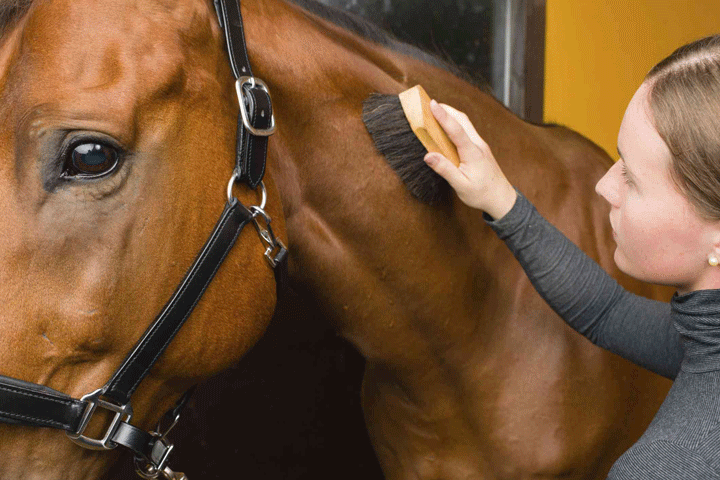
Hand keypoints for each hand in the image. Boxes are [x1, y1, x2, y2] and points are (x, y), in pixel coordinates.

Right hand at [424, 99, 516, 219]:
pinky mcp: (481, 149)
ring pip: (466, 124)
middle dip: (447, 109)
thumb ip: (445, 169)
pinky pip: (467, 131)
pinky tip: (448, 128)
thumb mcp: (461, 186)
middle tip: (430, 103)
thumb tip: (428, 156)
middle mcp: (478, 145)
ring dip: (452, 115)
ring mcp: (481, 145)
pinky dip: (456, 124)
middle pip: (462, 120)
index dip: (443, 116)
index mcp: (472, 153)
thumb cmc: (481, 194)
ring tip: (437, 111)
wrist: (502, 198)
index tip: (432, 104)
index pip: (456, 129)